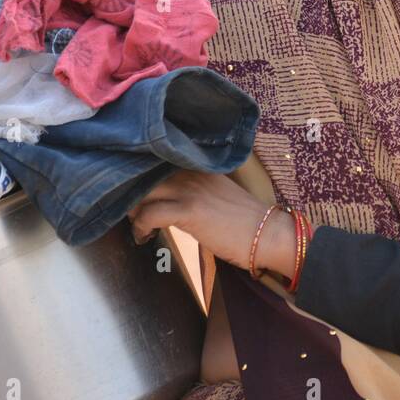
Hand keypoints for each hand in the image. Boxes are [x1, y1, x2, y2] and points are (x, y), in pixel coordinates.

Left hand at [128, 170, 296, 276]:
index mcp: (198, 167)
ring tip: (138, 227)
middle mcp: (191, 172)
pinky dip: (140, 227)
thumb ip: (194, 189)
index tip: (134, 193)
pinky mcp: (189, 210)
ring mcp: (190, 189)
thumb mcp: (217, 195)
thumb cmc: (245, 221)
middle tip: (133, 213)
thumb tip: (169, 200)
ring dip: (133, 211)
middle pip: (143, 175)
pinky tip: (144, 237)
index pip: (157, 162)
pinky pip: (149, 214)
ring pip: (142, 192)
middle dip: (131, 194)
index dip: (139, 177)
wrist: (268, 234)